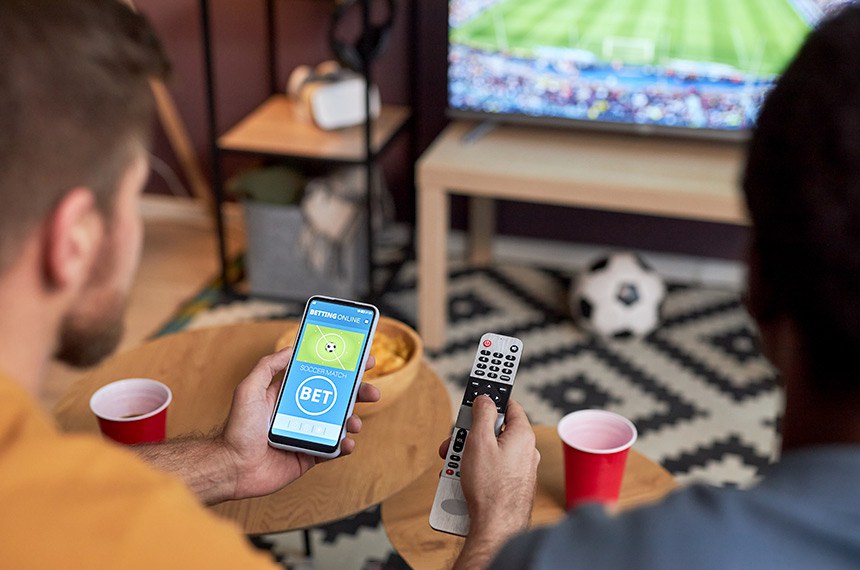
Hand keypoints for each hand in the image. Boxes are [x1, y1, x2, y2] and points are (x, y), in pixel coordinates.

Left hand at [219, 347, 378, 500]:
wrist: (233, 467)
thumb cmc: (237, 429)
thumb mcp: (248, 389)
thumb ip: (268, 366)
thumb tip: (291, 348)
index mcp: (289, 394)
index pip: (321, 376)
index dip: (341, 368)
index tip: (361, 361)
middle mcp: (301, 412)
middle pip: (337, 398)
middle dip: (358, 393)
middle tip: (372, 392)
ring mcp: (307, 434)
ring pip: (339, 424)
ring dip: (354, 420)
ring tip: (356, 423)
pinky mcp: (309, 456)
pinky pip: (333, 449)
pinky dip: (345, 446)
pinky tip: (348, 443)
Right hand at [448, 396, 538, 568]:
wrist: (496, 528)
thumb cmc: (489, 487)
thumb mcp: (479, 441)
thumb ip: (482, 414)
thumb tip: (485, 399)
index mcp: (522, 435)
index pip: (509, 405)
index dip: (491, 399)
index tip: (479, 393)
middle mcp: (525, 451)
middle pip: (494, 431)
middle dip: (470, 435)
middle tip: (455, 441)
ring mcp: (519, 470)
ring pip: (489, 452)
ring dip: (468, 455)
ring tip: (454, 468)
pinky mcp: (511, 486)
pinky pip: (491, 470)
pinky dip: (475, 472)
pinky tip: (461, 482)